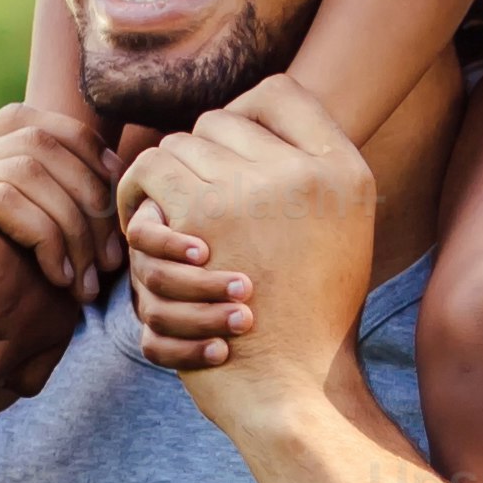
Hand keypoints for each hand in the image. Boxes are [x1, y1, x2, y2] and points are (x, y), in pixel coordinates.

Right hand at [0, 110, 101, 426]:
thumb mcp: (24, 278)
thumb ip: (48, 230)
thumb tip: (114, 189)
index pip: (29, 121)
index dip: (82, 149)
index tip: (115, 200)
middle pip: (34, 136)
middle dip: (88, 192)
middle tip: (112, 254)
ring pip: (25, 167)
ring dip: (73, 223)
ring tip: (88, 278)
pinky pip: (1, 200)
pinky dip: (45, 236)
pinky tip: (60, 280)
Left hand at [119, 81, 380, 433]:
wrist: (292, 387)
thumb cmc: (306, 322)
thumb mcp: (340, 239)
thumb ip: (308, 181)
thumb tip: (252, 127)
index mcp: (346, 172)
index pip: (282, 95)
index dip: (246, 116)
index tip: (231, 158)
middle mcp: (305, 168)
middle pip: (222, 121)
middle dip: (200, 159)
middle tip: (192, 200)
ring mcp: (253, 185)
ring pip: (180, 145)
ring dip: (166, 181)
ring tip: (164, 214)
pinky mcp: (201, 211)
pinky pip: (150, 168)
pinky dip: (136, 193)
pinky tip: (138, 220)